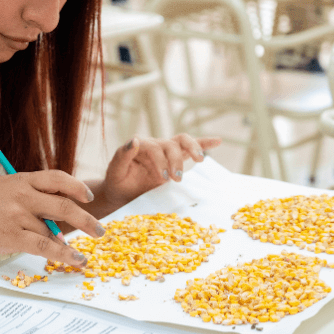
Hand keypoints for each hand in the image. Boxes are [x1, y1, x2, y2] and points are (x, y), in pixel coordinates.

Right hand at [0, 170, 104, 266]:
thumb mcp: (3, 189)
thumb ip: (28, 197)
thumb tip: (55, 222)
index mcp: (21, 179)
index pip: (56, 178)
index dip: (76, 187)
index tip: (88, 197)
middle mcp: (22, 194)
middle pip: (64, 205)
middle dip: (86, 219)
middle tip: (100, 230)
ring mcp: (18, 215)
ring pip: (52, 230)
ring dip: (69, 243)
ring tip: (80, 254)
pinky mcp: (12, 235)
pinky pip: (46, 246)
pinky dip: (64, 254)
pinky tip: (74, 259)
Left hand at [101, 134, 221, 207]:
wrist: (122, 194)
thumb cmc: (118, 183)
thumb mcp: (115, 171)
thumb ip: (122, 155)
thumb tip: (134, 139)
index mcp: (139, 146)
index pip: (154, 146)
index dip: (160, 161)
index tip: (163, 178)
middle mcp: (154, 144)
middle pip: (170, 144)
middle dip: (175, 161)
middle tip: (176, 178)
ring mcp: (165, 151)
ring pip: (182, 142)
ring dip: (192, 149)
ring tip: (199, 160)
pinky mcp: (174, 160)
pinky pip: (190, 147)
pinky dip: (203, 143)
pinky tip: (218, 141)